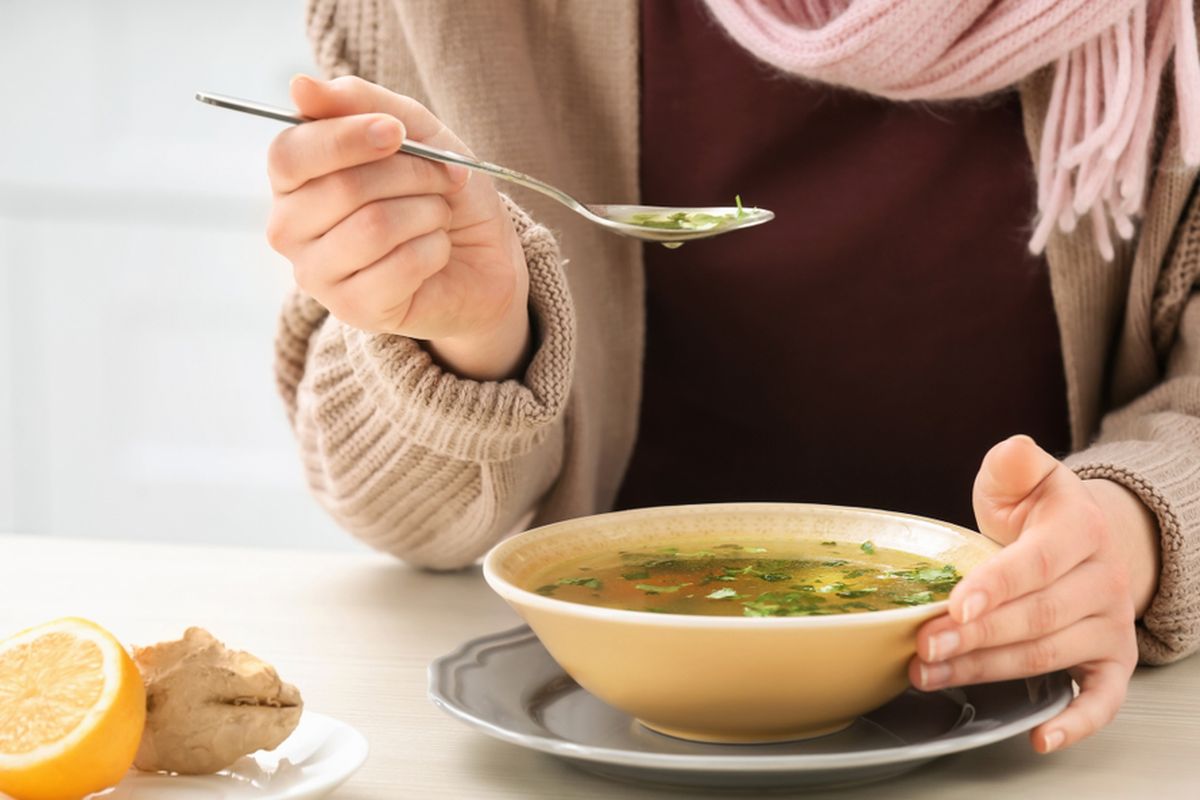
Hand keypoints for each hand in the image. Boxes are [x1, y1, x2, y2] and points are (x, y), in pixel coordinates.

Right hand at [266, 74, 530, 380]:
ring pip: (374, 227)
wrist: (483, 258)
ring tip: (438, 216)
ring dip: (427, 212)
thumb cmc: (439, 191)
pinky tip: (436, 251)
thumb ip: (359, 102)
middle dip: (409, 175)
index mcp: (293, 179)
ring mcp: (318, 275)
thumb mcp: (414, 130)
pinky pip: (400, 266)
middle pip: (339, 190)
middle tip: (440, 178)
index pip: (291, 154)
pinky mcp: (354, 311)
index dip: (346, 138)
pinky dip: (435, 248)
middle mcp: (291, 229)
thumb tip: (300, 86)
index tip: (396, 132)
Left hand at [909, 435, 1158, 752]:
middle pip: (1035, 617)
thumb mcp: (1022, 478)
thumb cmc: (1038, 513)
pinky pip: (1103, 699)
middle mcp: (1104, 579)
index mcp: (1080, 528)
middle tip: (923, 646)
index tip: (955, 605)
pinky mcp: (1114, 661)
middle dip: (973, 637)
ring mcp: (1111, 624)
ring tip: (929, 673)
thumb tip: (1014, 449)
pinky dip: (1074, 723)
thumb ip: (1012, 464)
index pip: (1036, 563)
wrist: (1087, 540)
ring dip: (984, 670)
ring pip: (1046, 656)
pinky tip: (1039, 737)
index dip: (994, 586)